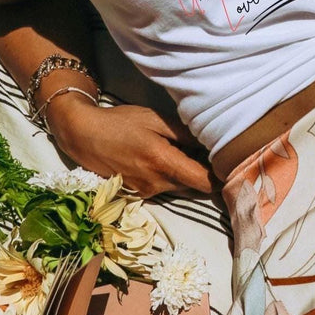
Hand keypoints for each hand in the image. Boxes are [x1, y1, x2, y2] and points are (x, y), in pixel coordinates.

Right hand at [45, 97, 219, 198]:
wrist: (84, 136)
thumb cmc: (121, 122)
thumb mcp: (155, 119)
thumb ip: (185, 132)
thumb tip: (213, 140)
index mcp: (163, 163)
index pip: (205, 182)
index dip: (221, 176)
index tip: (229, 164)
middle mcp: (157, 184)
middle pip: (195, 187)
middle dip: (205, 175)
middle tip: (211, 154)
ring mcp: (147, 193)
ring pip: (180, 188)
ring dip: (187, 175)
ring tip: (183, 152)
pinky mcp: (139, 195)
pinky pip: (165, 188)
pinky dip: (171, 177)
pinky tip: (163, 159)